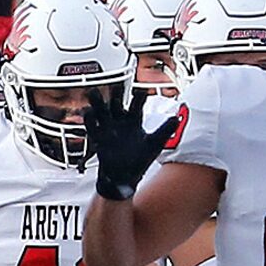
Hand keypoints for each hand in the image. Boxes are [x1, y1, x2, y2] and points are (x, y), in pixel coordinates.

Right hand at [84, 86, 173, 200]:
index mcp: (134, 121)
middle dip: (116, 95)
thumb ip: (165, 130)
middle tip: (116, 87)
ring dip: (97, 102)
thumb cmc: (139, 161)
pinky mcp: (99, 138)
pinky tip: (89, 113)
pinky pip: (92, 127)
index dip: (139, 98)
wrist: (124, 178)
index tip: (142, 92)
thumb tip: (177, 118)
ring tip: (94, 93)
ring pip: (101, 111)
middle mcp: (120, 122)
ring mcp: (108, 129)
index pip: (137, 105)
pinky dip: (89, 120)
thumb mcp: (154, 144)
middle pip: (117, 104)